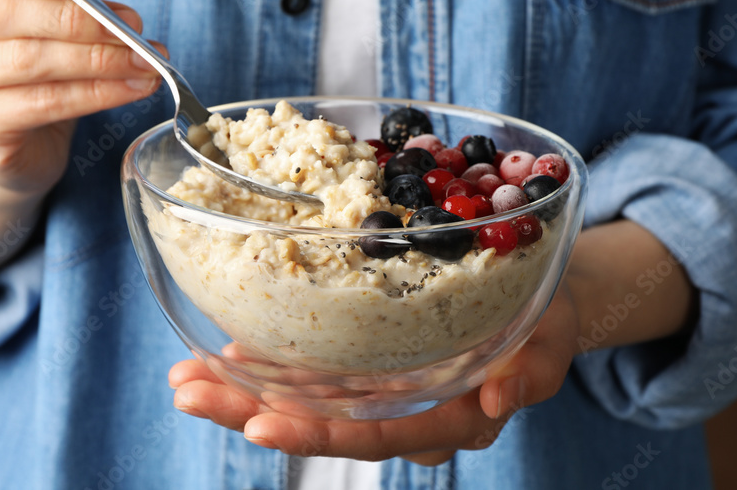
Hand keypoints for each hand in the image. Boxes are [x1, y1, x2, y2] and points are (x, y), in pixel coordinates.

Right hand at [0, 0, 165, 271]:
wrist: (6, 135)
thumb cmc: (28, 54)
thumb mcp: (46, 2)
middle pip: (5, 13)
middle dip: (80, 20)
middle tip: (134, 28)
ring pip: (28, 61)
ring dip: (99, 61)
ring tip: (146, 61)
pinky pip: (43, 104)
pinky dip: (97, 94)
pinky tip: (133, 87)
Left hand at [168, 284, 579, 464]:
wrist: (536, 299)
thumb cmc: (546, 322)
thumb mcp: (552, 338)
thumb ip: (534, 369)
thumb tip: (500, 399)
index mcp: (448, 419)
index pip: (376, 435)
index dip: (317, 434)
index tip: (257, 423)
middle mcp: (406, 412)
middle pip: (322, 424)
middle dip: (248, 412)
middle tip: (186, 392)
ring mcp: (384, 391)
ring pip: (309, 400)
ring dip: (243, 389)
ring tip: (184, 375)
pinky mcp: (372, 364)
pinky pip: (317, 372)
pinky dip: (271, 363)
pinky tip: (228, 350)